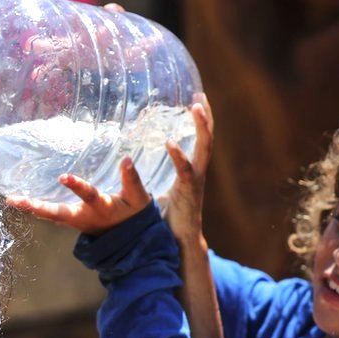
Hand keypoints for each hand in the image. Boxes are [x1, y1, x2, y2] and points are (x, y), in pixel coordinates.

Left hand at [6, 157, 150, 234]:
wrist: (129, 241)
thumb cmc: (133, 215)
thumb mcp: (138, 198)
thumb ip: (132, 179)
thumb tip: (125, 159)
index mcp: (102, 208)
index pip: (88, 196)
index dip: (77, 187)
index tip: (63, 177)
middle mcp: (84, 217)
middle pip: (57, 213)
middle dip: (37, 207)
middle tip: (15, 200)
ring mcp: (75, 221)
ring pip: (51, 215)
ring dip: (31, 208)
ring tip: (11, 199)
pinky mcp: (71, 221)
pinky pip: (52, 215)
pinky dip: (37, 208)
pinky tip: (23, 201)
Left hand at [160, 92, 213, 243]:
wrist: (179, 241)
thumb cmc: (168, 217)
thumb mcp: (159, 189)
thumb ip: (151, 175)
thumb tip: (130, 162)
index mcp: (192, 169)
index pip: (200, 139)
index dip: (201, 120)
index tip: (197, 98)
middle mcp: (198, 172)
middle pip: (207, 139)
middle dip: (206, 117)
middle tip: (200, 96)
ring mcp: (195, 181)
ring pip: (204, 149)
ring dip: (202, 127)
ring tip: (196, 107)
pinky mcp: (188, 192)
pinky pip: (185, 170)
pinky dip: (179, 156)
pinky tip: (170, 142)